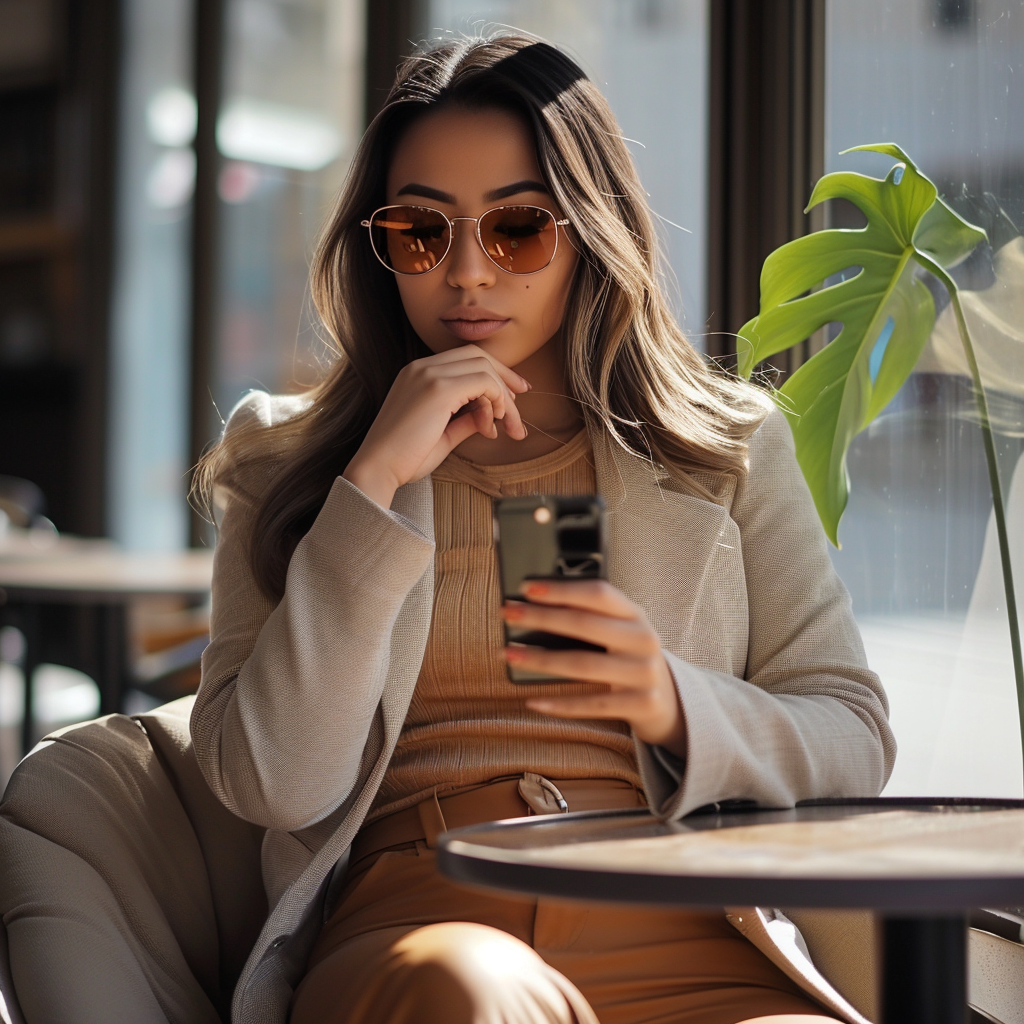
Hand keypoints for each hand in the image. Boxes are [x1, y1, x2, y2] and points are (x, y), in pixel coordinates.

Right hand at [343, 345, 529, 506]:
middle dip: (505, 376)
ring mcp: (429, 374)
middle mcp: (422, 367)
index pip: (465, 359)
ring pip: (484, 368)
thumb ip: (465, 420)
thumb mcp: (442, 434)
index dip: (493, 373)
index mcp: (418, 373)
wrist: (378, 469)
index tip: (511, 395)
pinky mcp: (438, 388)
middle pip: (478, 355)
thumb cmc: (405, 458)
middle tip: (521, 400)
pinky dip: (496, 400)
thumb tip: (489, 418)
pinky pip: (484, 382)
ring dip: (503, 396)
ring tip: (508, 425)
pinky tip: (494, 424)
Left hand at [501, 579, 686, 758]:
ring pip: (582, 665)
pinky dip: (559, 704)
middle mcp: (643, 640)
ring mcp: (644, 673)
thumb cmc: (628, 658)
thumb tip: (533, 608)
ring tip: (509, 654)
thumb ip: (590, 618)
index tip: (525, 587)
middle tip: (507, 614)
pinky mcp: (641, 704)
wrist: (670, 702)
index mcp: (636, 615)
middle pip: (584, 624)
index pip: (598, 593)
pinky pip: (591, 704)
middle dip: (540, 618)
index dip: (561, 589)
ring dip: (539, 660)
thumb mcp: (620, 632)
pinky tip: (532, 700)